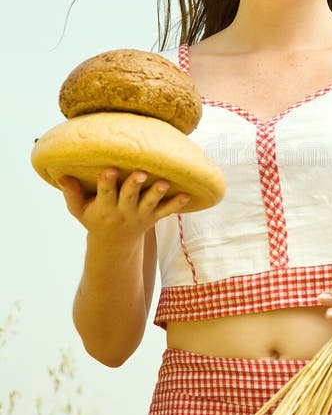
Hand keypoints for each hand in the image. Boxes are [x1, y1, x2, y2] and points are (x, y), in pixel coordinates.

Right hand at [59, 169, 190, 239]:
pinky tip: (187, 195)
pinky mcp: (153, 217)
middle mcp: (123, 211)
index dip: (107, 181)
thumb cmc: (95, 218)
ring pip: (150, 203)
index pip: (105, 192)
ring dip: (157, 193)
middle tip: (141, 173)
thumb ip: (71, 194)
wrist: (114, 244)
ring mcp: (140, 214)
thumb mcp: (79, 211)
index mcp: (105, 207)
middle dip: (134, 185)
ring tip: (165, 182)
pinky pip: (166, 211)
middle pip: (129, 196)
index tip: (109, 169)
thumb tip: (61, 175)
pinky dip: (176, 204)